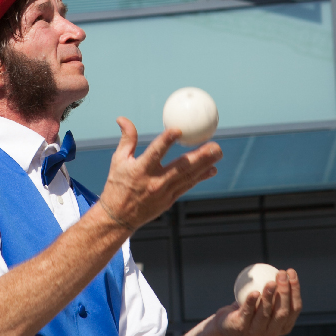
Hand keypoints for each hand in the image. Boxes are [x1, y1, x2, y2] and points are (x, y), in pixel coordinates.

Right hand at [99, 117, 221, 231]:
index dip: (166, 141)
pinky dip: (200, 178)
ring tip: (218, 153)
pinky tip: (212, 169)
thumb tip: (123, 118)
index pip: (155, 153)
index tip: (178, 130)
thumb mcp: (118, 160)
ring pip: (188, 177)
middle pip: (180, 167)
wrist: (119, 217)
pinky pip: (187, 186)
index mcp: (140, 170)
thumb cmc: (118, 184)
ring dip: (205, 165)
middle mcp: (154, 182)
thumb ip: (127, 139)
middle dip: (199, 156)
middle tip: (214, 145)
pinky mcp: (169, 200)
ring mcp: (164, 192)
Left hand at [216, 269, 301, 335]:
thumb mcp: (265, 302)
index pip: (294, 308)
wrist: (227, 325)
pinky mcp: (241, 328)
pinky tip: (255, 292)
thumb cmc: (251, 310)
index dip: (295, 290)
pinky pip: (247, 312)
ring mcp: (257, 333)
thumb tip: (284, 271)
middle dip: (284, 292)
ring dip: (269, 296)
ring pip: (265, 313)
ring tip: (271, 282)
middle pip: (282, 312)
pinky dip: (251, 302)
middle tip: (282, 273)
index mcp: (283, 327)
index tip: (291, 273)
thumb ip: (274, 293)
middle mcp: (272, 333)